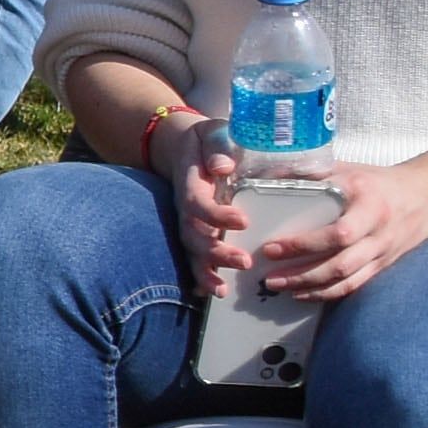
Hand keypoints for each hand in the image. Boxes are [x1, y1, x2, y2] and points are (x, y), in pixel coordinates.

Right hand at [149, 115, 252, 293]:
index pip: (197, 204)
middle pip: (193, 236)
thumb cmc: (206, 141)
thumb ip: (217, 147)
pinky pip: (194, 258)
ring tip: (223, 290)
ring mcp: (188, 223)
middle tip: (244, 262)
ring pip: (191, 252)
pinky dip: (201, 277)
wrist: (183, 146)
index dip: (216, 216)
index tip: (243, 221)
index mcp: (191, 184)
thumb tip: (224, 165)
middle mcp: (185, 209)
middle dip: (215, 253)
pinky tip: (214, 294)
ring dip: (206, 272)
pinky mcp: (195, 232)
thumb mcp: (212, 134)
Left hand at [262, 152, 427, 303]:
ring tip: (279, 287)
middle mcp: (378, 232)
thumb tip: (268, 179)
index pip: (338, 233)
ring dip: (311, 288)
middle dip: (302, 274)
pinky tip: (304, 294)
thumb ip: (312, 173)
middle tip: (270, 276)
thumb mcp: (349, 169)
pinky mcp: (384, 266)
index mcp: (369, 204)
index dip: (304, 244)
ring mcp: (383, 252)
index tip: (273, 248)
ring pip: (347, 280)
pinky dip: (328, 294)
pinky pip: (356, 286)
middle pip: (341, 263)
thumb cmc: (378, 182)